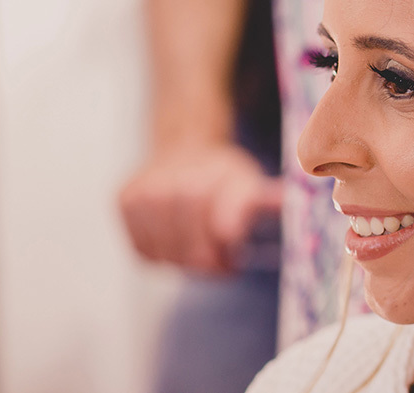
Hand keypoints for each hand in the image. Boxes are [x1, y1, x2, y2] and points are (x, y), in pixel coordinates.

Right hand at [118, 141, 281, 273]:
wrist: (183, 148)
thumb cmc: (222, 176)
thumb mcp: (251, 184)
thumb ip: (269, 200)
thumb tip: (289, 206)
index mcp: (221, 176)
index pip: (224, 227)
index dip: (229, 253)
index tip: (235, 263)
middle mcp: (181, 180)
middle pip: (196, 252)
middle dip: (213, 264)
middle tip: (225, 263)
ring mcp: (148, 190)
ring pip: (169, 256)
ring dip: (187, 261)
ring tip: (201, 248)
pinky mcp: (124, 201)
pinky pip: (144, 251)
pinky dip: (162, 254)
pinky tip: (175, 239)